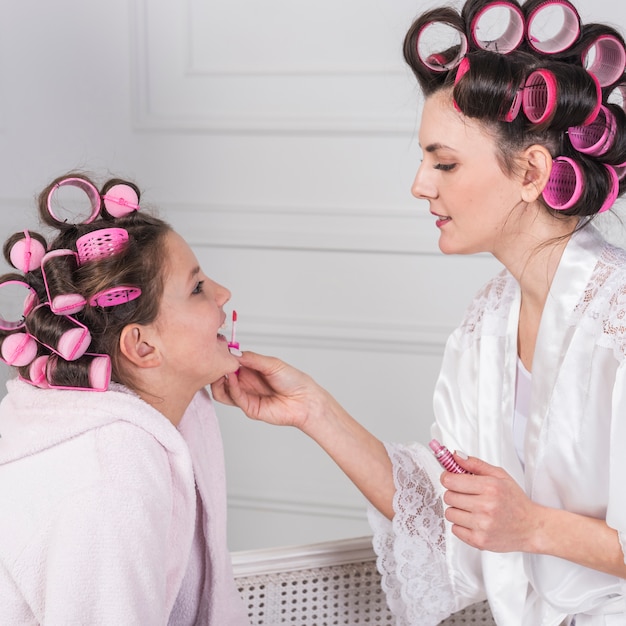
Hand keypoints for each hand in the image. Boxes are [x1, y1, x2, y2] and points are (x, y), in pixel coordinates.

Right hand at [211, 351, 329, 430]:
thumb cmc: (293, 380)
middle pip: (221, 377)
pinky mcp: (248, 408)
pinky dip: (229, 386)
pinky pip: (233, 398)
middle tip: (216, 360)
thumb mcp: (271, 363)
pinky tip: (231, 377)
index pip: (229, 363)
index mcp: (250, 370)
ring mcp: (245, 395)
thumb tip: (233, 352)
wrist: (305, 400)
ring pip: (221, 390)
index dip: (222, 358)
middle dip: (216, 369)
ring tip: (221, 370)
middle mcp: (245, 382)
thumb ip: (251, 358)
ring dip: (218, 380)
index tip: (217, 349)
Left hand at [441, 454, 541, 552]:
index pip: (451, 481)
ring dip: (457, 510)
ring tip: (472, 509)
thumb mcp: (499, 475)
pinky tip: (474, 521)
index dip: (448, 478)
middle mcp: (486, 507)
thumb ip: (475, 464)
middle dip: (454, 494)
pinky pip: (455, 529)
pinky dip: (461, 525)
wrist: (532, 528)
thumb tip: (454, 456)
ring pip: (450, 513)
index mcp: (490, 487)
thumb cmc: (516, 501)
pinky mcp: (480, 541)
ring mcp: (482, 525)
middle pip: (448, 496)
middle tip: (467, 495)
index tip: (451, 479)